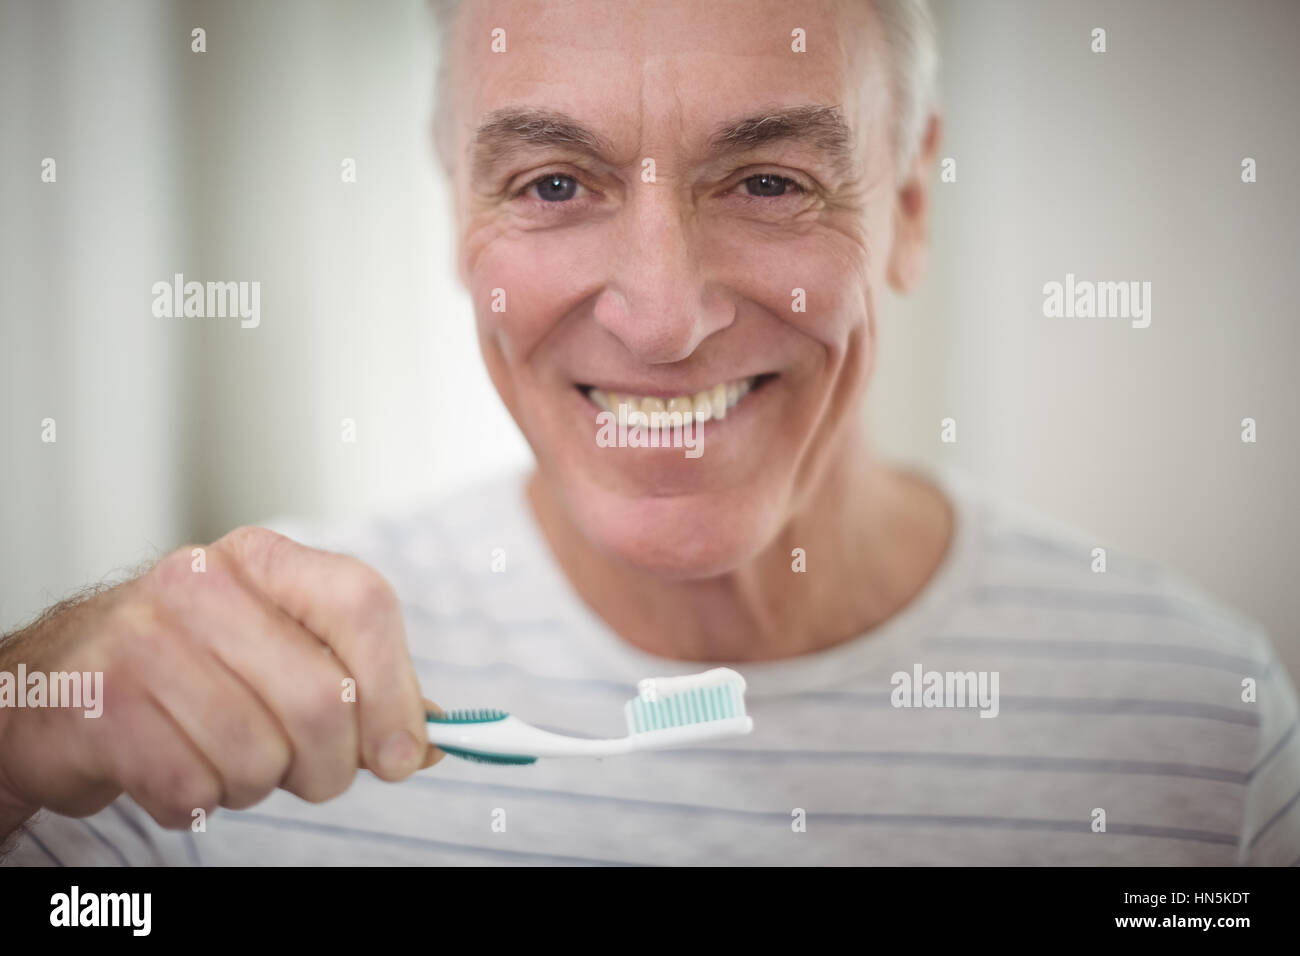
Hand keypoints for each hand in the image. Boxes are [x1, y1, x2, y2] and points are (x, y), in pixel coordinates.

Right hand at [0, 527, 441, 840]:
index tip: (404, 752)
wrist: (55, 688)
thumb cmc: (188, 671)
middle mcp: (201, 583)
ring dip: (255, 785)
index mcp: (263, 560)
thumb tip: (434, 737)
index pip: (363, 604)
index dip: (396, 690)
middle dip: (330, 764)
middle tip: (307, 772)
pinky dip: (197, 802)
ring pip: (259, 754)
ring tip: (224, 758)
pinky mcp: (97, 704)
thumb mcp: (280, 652)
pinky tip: (176, 769)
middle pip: (322, 698)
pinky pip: (193, 788)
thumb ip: (362, 686)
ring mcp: (141, 639)